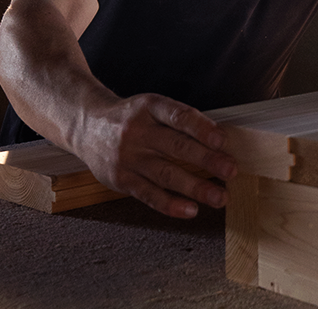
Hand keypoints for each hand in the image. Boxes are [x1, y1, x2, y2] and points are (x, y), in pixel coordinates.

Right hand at [72, 93, 237, 218]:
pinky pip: (149, 194)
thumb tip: (221, 143)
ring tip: (220, 197)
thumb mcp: (152, 108)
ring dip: (196, 187)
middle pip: (176, 147)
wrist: (86, 126)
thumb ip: (181, 122)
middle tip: (231, 171)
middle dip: (207, 160)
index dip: (201, 128)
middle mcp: (137, 131)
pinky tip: (191, 210)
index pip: (178, 116)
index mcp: (149, 107)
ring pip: (166, 174)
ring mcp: (128, 156)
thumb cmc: (131, 119)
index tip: (223, 140)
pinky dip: (171, 204)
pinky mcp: (121, 179)